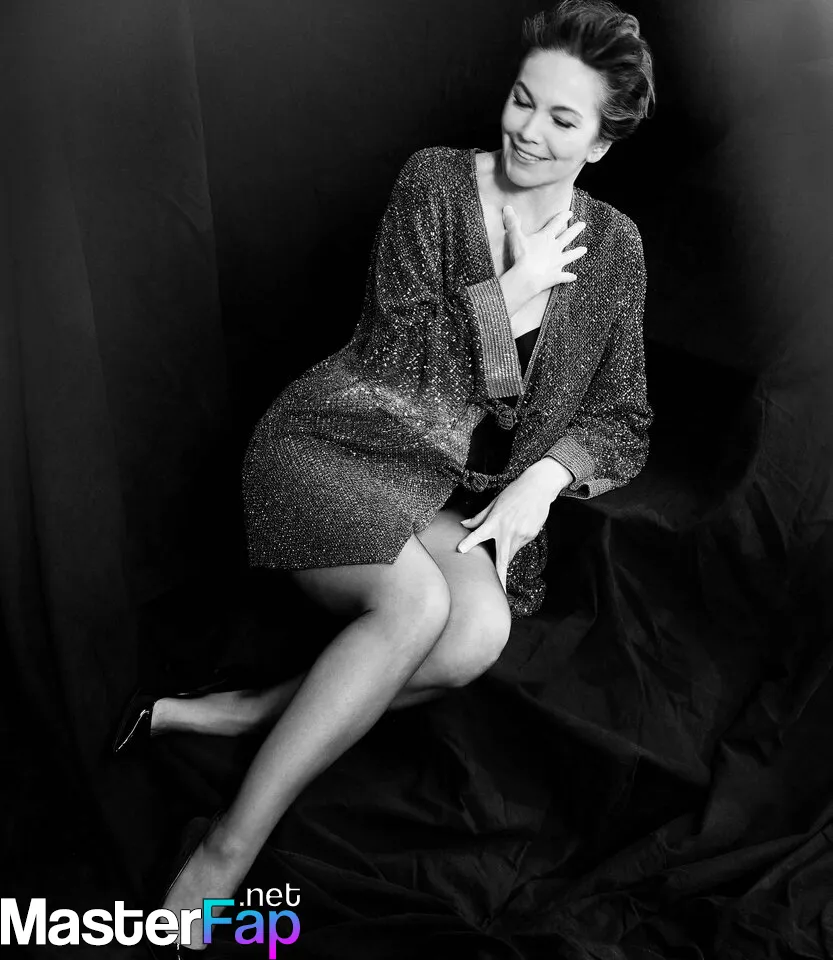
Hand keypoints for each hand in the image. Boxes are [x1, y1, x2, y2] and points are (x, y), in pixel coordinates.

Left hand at [456, 460, 570, 591]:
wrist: (539, 488)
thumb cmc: (514, 493)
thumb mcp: (494, 503)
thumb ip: (479, 517)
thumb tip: (463, 524)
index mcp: (496, 521)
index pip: (479, 533)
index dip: (469, 542)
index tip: (461, 549)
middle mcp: (508, 530)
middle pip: (502, 559)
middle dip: (500, 577)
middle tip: (498, 591)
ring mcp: (521, 534)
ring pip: (511, 552)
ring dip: (506, 551)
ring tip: (510, 531)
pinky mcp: (531, 535)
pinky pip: (519, 544)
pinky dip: (516, 541)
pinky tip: (519, 526)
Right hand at [502, 205, 586, 293]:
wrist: (526, 277)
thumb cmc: (521, 256)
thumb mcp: (515, 237)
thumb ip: (512, 223)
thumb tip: (507, 208)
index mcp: (546, 237)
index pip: (556, 223)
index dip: (563, 217)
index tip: (569, 213)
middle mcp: (555, 248)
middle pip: (567, 237)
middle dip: (575, 230)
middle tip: (583, 225)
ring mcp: (557, 262)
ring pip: (570, 256)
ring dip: (577, 253)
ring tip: (584, 250)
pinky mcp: (556, 276)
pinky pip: (564, 276)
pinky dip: (569, 277)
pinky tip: (574, 277)